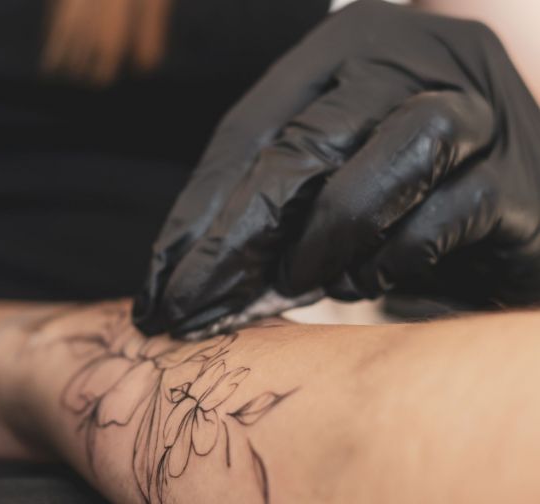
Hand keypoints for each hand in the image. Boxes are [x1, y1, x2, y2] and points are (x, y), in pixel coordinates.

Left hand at [134, 0, 539, 334]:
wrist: (515, 208)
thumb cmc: (400, 192)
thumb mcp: (319, 181)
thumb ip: (259, 207)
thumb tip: (173, 276)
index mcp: (351, 46)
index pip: (251, 128)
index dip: (197, 211)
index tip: (159, 285)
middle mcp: (418, 57)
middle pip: (308, 140)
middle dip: (239, 235)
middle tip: (195, 302)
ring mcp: (480, 110)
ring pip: (396, 151)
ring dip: (331, 231)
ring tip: (301, 279)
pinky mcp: (520, 178)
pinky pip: (449, 213)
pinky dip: (395, 255)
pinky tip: (372, 276)